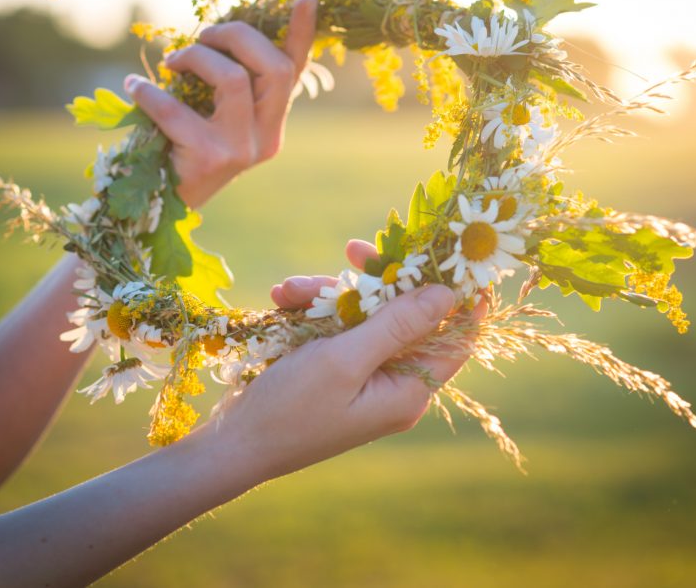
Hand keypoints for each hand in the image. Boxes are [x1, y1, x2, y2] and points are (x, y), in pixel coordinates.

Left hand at [123, 0, 317, 208]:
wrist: (154, 208)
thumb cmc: (179, 151)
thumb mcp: (211, 116)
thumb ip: (227, 85)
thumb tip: (218, 36)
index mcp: (271, 126)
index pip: (294, 73)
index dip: (302, 34)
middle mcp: (266, 139)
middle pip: (272, 68)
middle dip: (235, 36)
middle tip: (201, 35)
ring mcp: (242, 151)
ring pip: (234, 78)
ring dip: (196, 57)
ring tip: (171, 62)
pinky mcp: (210, 160)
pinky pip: (178, 110)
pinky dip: (151, 92)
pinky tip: (135, 87)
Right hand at [210, 240, 477, 481]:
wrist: (233, 443)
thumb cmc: (291, 409)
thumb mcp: (345, 360)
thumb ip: (397, 324)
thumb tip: (447, 294)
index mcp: (409, 390)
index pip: (456, 338)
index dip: (462, 298)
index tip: (456, 255)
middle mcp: (392, 382)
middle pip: (404, 316)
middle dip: (373, 284)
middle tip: (354, 251)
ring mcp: (362, 374)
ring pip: (364, 314)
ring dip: (327, 295)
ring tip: (288, 292)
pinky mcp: (334, 367)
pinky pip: (336, 326)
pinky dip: (311, 310)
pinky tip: (283, 300)